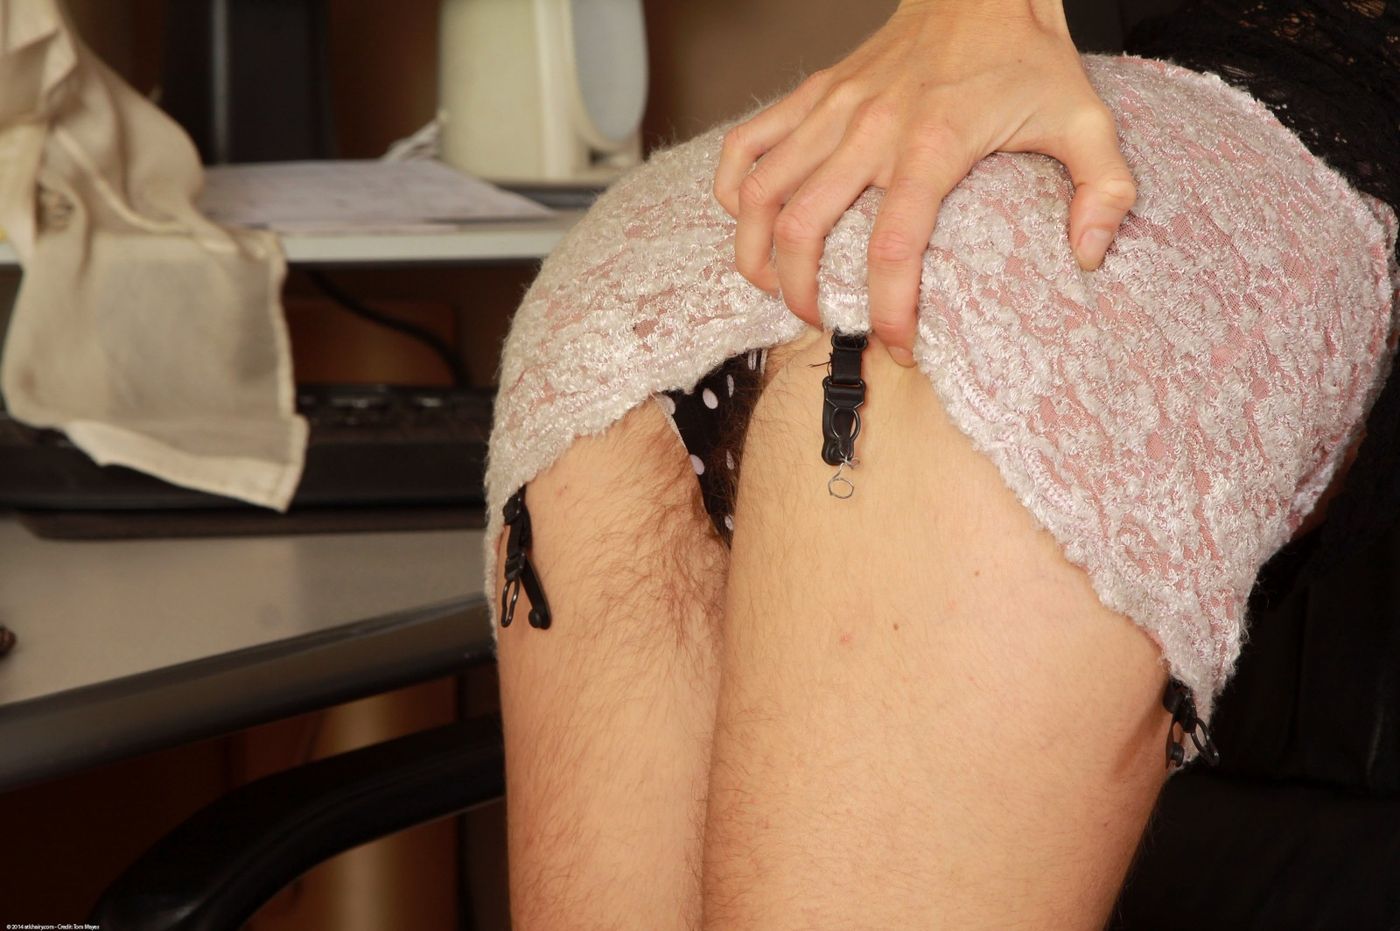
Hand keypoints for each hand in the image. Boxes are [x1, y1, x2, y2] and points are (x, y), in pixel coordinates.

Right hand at [712, 0, 1136, 365]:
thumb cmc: (1024, 55)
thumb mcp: (1085, 120)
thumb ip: (1102, 191)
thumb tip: (1091, 254)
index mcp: (931, 145)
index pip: (892, 249)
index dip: (889, 312)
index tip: (896, 346)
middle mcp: (868, 130)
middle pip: (802, 231)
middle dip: (804, 295)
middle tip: (826, 322)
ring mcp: (830, 110)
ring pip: (761, 194)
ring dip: (755, 255)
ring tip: (774, 289)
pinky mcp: (811, 94)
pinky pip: (746, 144)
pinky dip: (733, 190)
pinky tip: (748, 222)